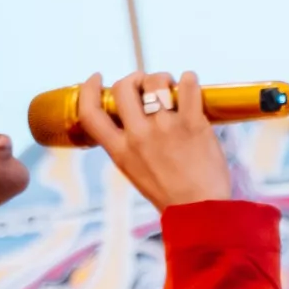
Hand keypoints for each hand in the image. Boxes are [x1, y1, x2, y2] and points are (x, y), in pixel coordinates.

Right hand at [76, 71, 231, 211]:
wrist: (200, 210)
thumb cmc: (169, 193)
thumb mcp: (133, 170)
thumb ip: (127, 144)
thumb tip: (131, 115)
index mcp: (119, 150)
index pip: (90, 113)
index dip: (88, 90)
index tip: (97, 78)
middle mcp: (138, 136)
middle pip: (123, 88)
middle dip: (133, 78)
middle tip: (145, 83)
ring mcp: (165, 128)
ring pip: (156, 82)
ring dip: (162, 78)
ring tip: (171, 87)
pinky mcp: (193, 123)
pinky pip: (188, 85)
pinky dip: (189, 79)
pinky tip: (190, 85)